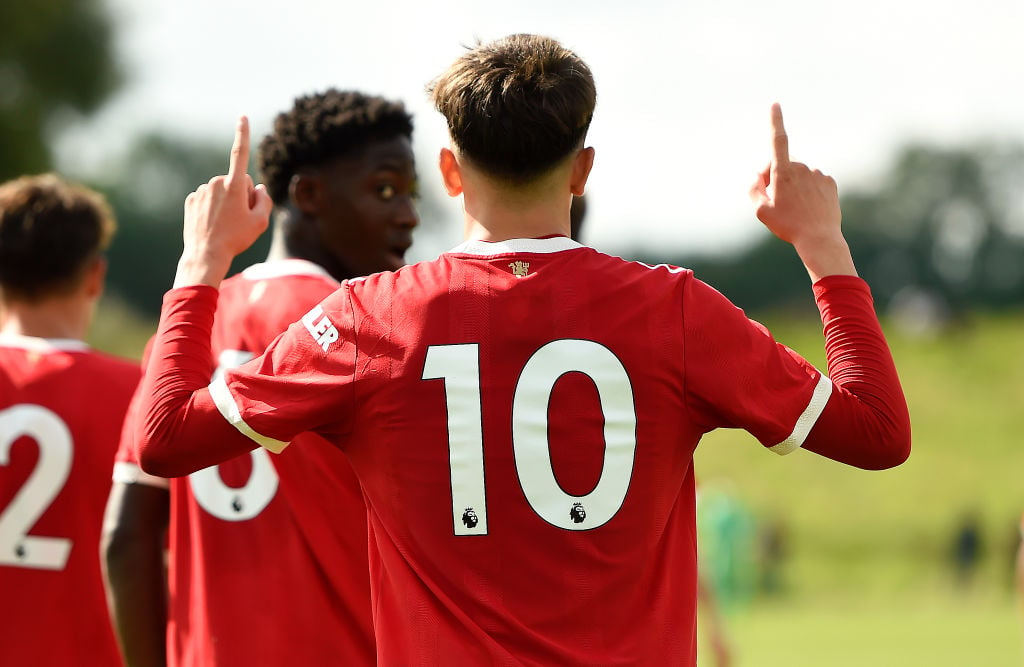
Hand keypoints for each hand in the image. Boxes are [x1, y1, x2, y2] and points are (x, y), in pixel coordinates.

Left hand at [174, 116, 273, 287]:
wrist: (206, 254)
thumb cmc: (236, 238)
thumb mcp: (260, 222)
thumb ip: (265, 200)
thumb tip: (258, 187)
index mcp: (234, 185)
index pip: (240, 154)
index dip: (242, 134)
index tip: (242, 116)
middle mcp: (216, 183)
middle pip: (236, 181)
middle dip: (241, 194)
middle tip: (239, 218)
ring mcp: (201, 191)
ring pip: (221, 191)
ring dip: (226, 203)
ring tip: (224, 224)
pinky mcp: (191, 200)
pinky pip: (208, 199)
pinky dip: (212, 208)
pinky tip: (212, 223)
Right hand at [748, 104, 855, 279]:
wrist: (820, 238)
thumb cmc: (788, 226)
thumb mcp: (761, 211)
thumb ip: (753, 189)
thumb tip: (759, 175)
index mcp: (784, 172)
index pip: (778, 141)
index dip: (775, 121)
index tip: (775, 105)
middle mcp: (802, 168)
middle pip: (783, 164)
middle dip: (776, 176)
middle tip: (775, 201)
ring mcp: (818, 174)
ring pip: (799, 174)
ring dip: (794, 185)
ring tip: (795, 209)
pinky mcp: (829, 182)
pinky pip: (814, 181)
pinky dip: (808, 190)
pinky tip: (809, 207)